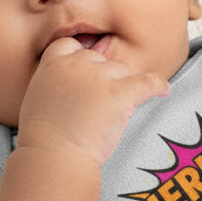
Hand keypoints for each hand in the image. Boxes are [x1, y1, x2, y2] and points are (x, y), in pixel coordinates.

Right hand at [16, 37, 169, 163]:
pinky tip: (163, 92)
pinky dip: (158, 86)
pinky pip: (147, 81)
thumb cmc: (44, 137)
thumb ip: (55, 83)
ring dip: (123, 86)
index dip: (82, 57)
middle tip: (101, 104)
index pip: (72, 45)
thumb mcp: (38, 98)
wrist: (53, 155)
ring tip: (119, 109)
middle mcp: (76, 64)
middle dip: (103, 78)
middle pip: (101, 60)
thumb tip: (73, 85)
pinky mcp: (120, 93)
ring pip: (122, 70)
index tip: (88, 71)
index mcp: (53, 63)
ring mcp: (99, 76)